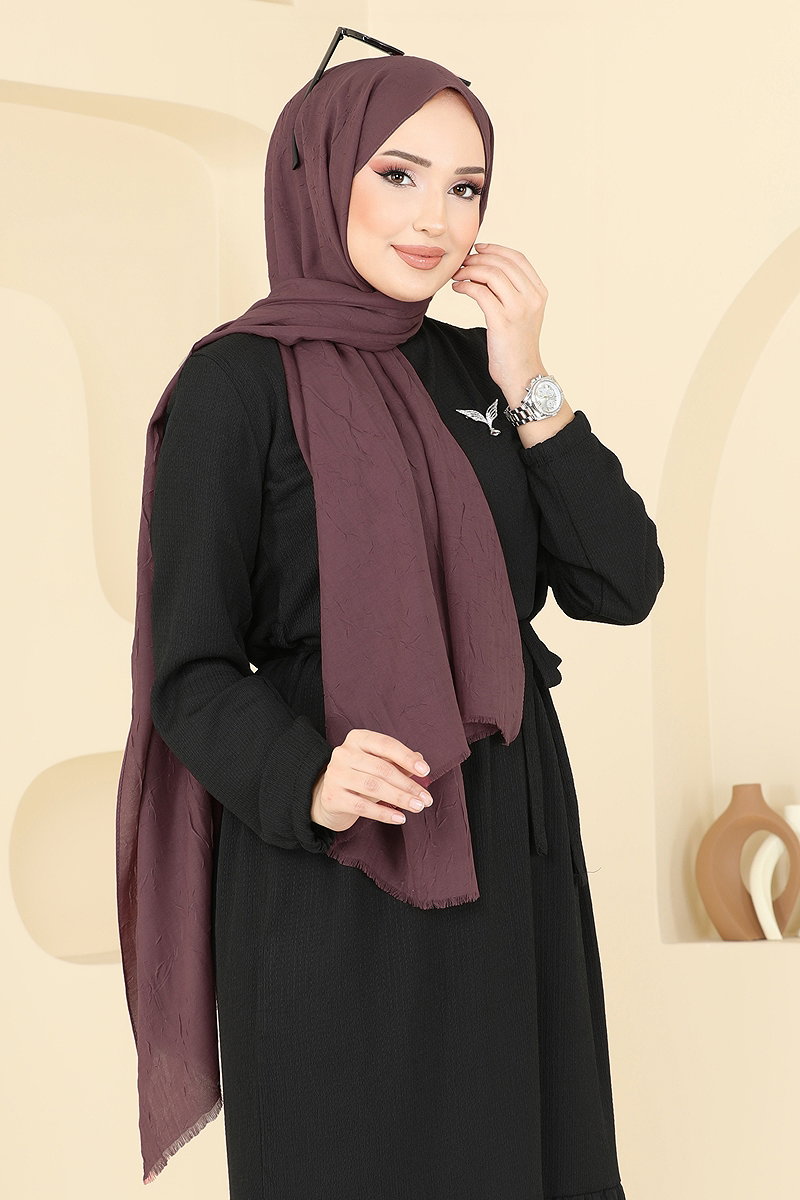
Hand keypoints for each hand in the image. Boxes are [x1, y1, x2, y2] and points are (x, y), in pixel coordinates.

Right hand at [310, 729, 432, 832]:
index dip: (407, 758)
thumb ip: (398, 761)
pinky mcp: (332, 797)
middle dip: (408, 785)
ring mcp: (335, 774)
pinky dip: (384, 813)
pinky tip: (399, 818)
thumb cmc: (361, 776)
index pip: (386, 744)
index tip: (425, 771)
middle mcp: (343, 753)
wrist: (331, 796)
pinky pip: (362, 806)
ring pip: (373, 787)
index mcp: (357, 738)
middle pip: (382, 769)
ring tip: (417, 807)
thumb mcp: (379, 764)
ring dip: (400, 798)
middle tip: (426, 798)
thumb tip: (420, 760)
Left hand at [451, 242, 548, 396]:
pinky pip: (480, 292)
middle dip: (478, 259)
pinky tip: (458, 289)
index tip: (478, 248)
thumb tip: (486, 269)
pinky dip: (465, 286)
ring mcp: (519, 309)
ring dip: (470, 271)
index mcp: (539, 292)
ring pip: (491, 274)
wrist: (522, 374)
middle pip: (502, 263)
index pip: (518, 258)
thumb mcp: (523, 314)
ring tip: (458, 276)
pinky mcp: (502, 321)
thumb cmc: (516, 346)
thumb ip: (513, 292)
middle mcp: (532, 297)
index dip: (496, 249)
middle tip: (462, 263)